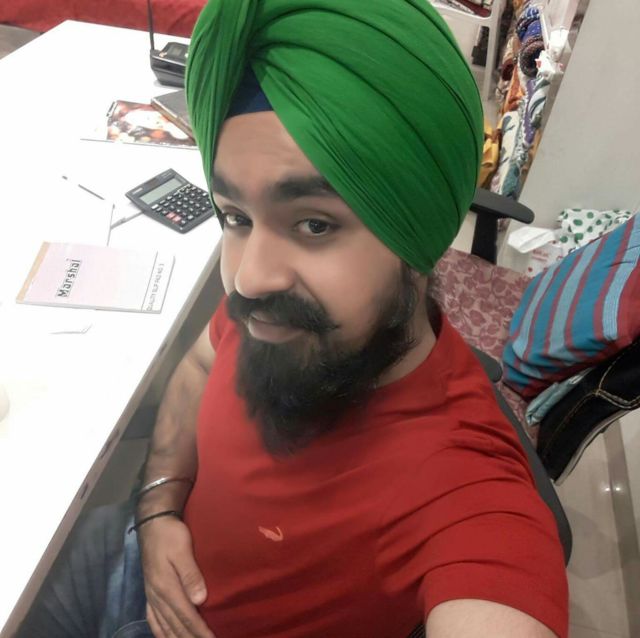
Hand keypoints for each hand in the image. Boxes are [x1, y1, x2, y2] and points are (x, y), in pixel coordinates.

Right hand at [139, 516, 213, 637]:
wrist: (152, 524)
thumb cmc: (170, 535)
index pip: (186, 615)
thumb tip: (200, 600)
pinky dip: (160, 632)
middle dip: (191, 637)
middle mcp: (157, 596)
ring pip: (164, 626)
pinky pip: (153, 619)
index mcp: (167, 587)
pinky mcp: (149, 592)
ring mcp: (151, 595)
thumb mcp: (182, 549)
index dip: (199, 631)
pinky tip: (165, 637)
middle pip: (175, 625)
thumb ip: (190, 574)